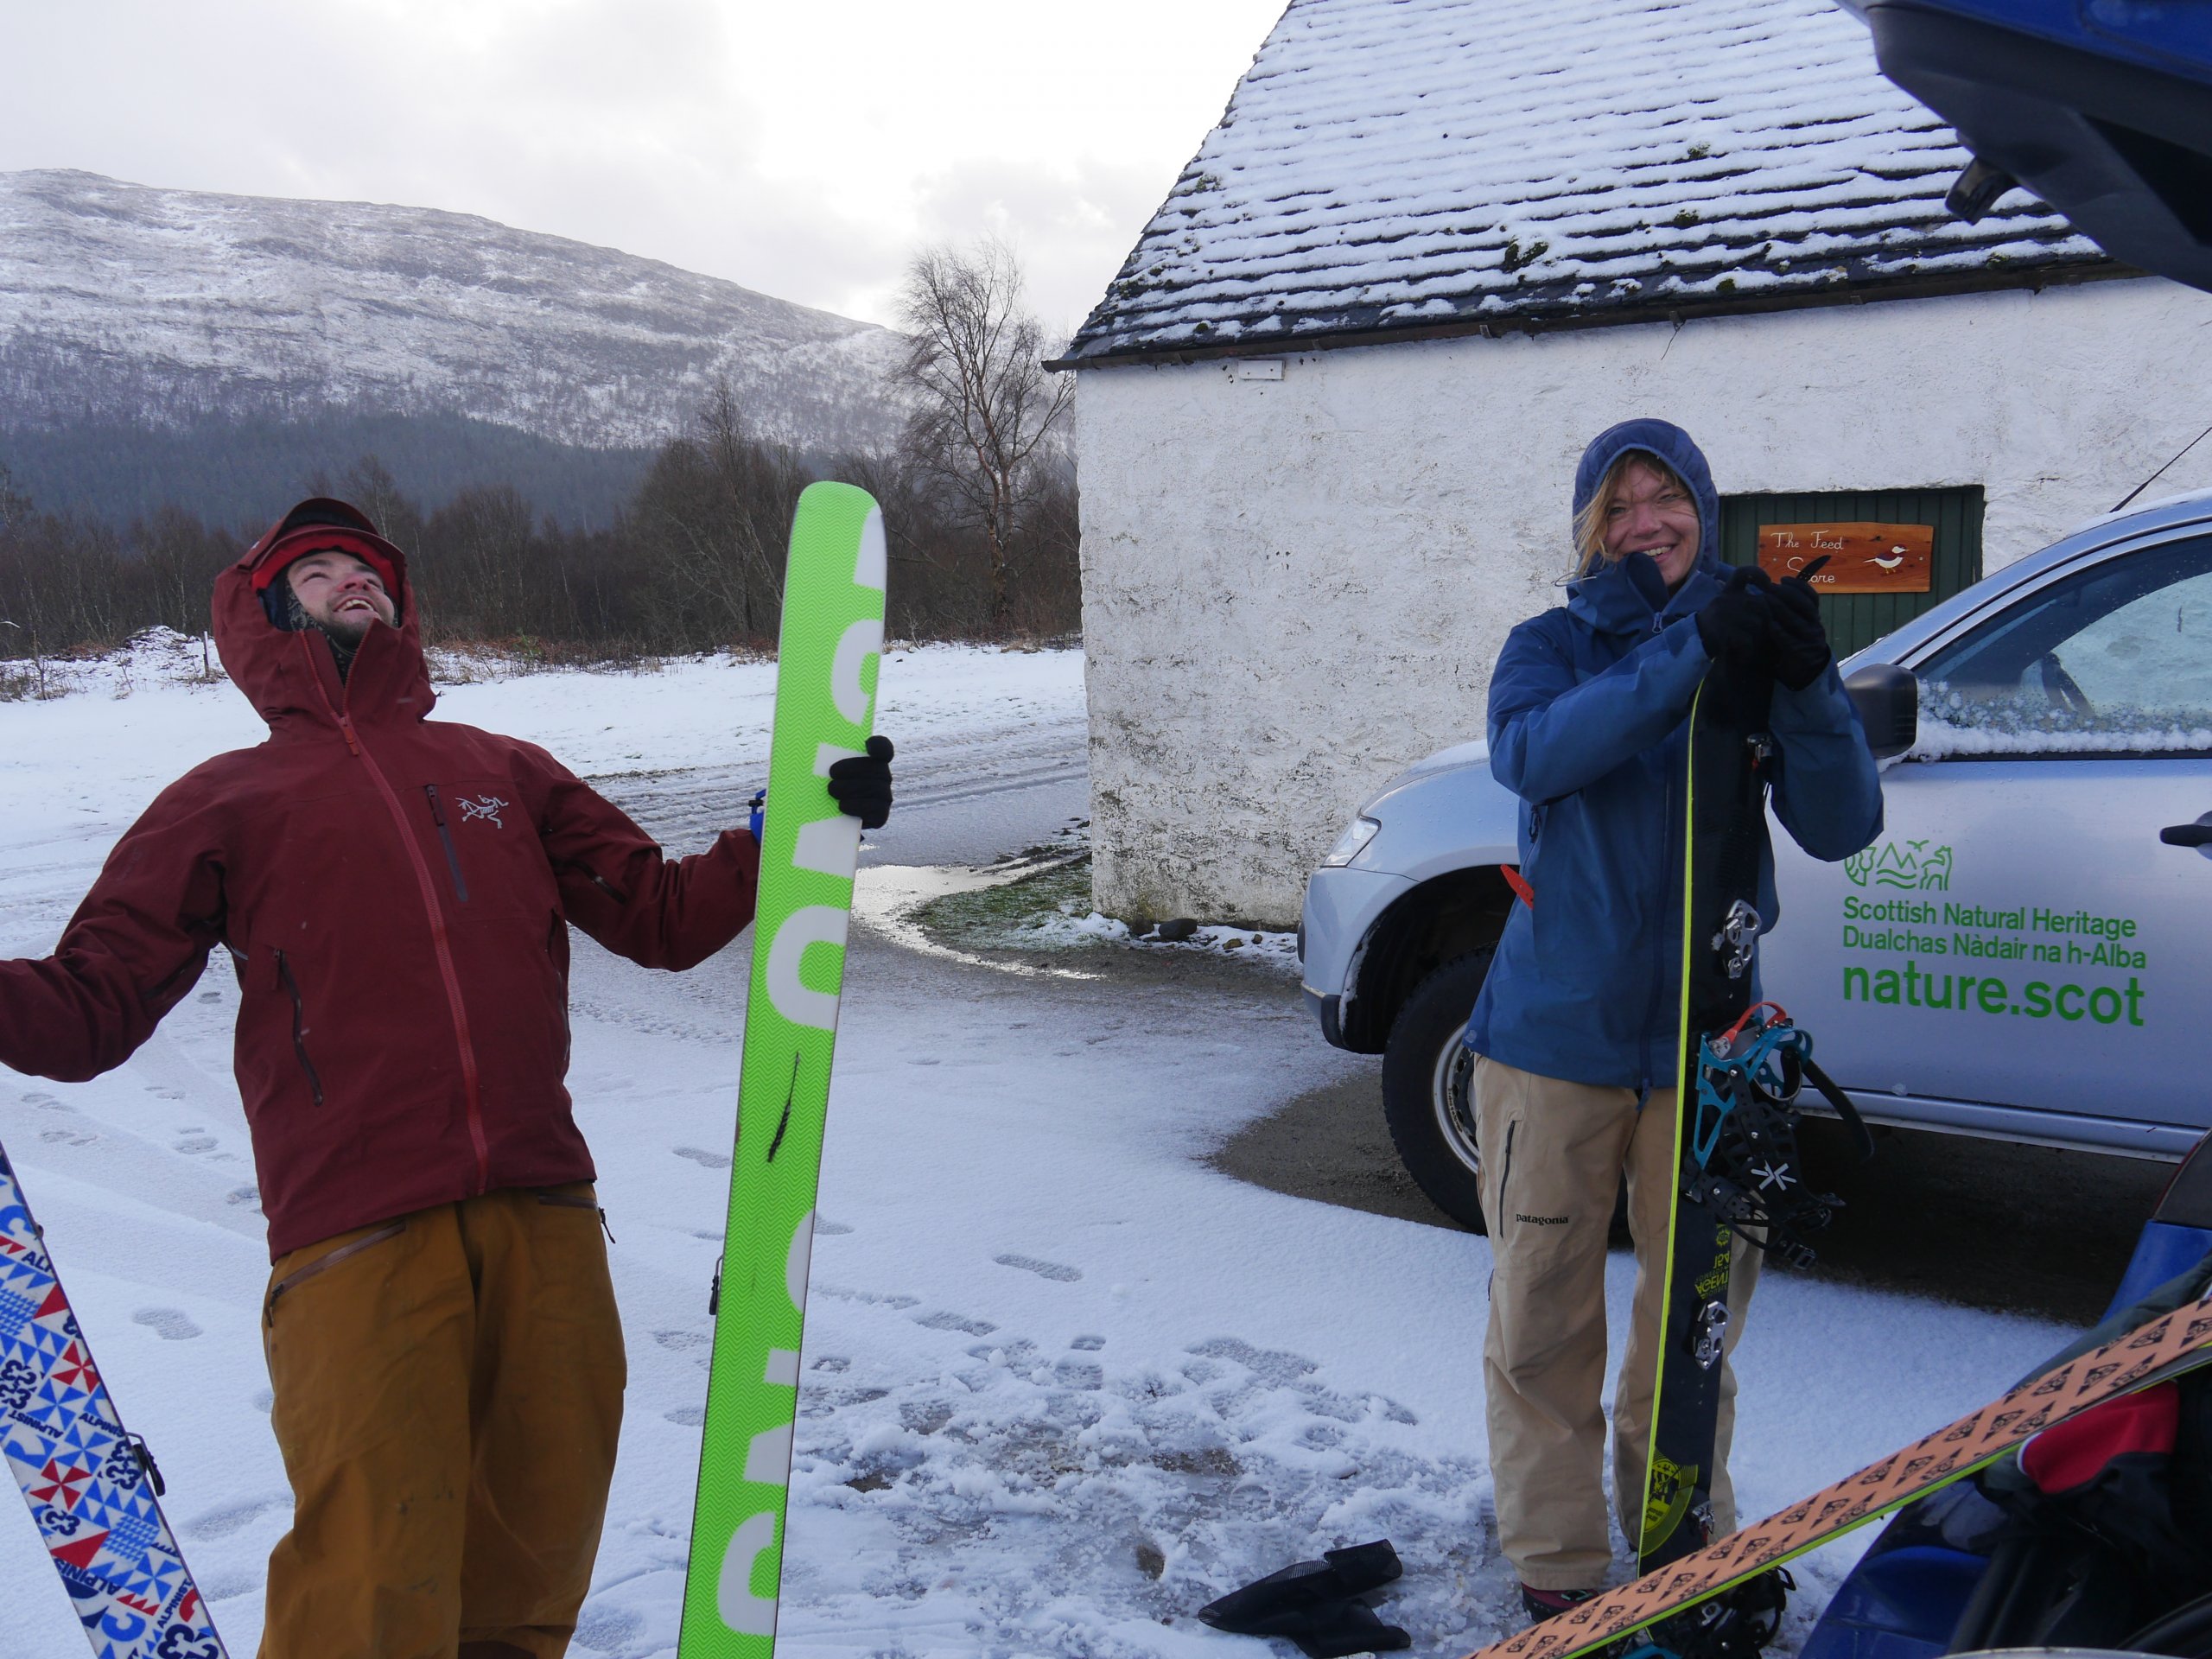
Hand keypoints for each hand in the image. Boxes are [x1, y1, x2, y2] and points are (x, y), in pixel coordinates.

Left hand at [827, 735, 894, 828]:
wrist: (830, 821)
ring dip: (851, 787)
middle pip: (877, 768)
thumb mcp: (825, 773)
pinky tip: (842, 806)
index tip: (867, 744)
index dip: (879, 745)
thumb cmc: (826, 790)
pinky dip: (857, 806)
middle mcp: (882, 778)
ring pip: (876, 788)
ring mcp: (884, 797)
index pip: (884, 749)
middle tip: (832, 773)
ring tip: (831, 790)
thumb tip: (811, 744)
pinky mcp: (880, 815)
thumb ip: (826, 760)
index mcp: (873, 762)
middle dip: (854, 768)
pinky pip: (875, 809)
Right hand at [1695, 567, 1776, 669]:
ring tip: (1751, 645)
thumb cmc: (1717, 627)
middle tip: (1763, 634)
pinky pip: (1747, 640)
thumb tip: (1773, 599)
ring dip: (1758, 638)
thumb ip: (1747, 601)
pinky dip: (1748, 650)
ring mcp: (1723, 615)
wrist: (1694, 644)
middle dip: (1767, 620)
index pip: (1742, 573)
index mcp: (1727, 592)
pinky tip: (1743, 653)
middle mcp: (1725, 600)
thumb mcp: (1729, 607)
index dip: (1757, 574)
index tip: (1768, 584)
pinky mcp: (1722, 631)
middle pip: (1760, 604)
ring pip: (1757, 623)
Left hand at [1770, 567, 1831, 691]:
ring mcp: (1809, 640)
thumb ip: (1789, 609)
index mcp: (1814, 617)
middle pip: (1805, 606)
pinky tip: (1769, 624)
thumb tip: (1772, 586)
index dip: (1799, 586)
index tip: (1783, 579)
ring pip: (1796, 621)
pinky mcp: (1800, 653)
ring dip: (1781, 608)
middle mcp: (1815, 627)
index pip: (1812, 597)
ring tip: (1766, 599)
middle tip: (1771, 587)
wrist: (1803, 671)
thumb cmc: (1794, 642)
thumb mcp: (1795, 624)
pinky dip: (1779, 631)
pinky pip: (1789, 640)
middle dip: (1788, 594)